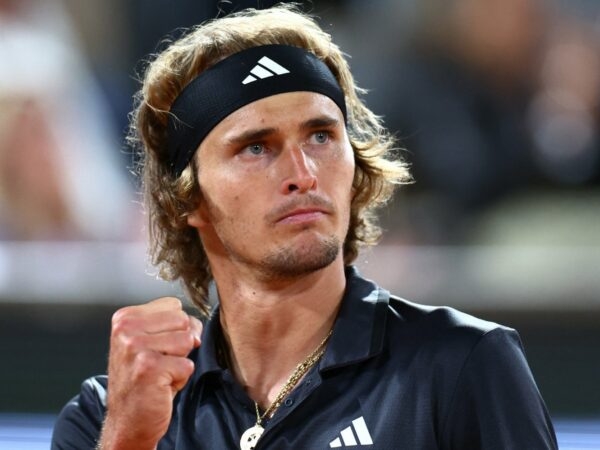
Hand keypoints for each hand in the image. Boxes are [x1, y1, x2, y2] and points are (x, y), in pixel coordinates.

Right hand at [98, 297, 201, 449]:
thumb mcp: (151, 342)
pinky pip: (187, 365)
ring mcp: (136, 348)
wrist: (128, 419)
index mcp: (125, 317)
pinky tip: (161, 386)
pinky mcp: (149, 367)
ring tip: (160, 373)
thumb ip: (172, 324)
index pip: (173, 305)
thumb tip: (195, 325)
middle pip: (182, 320)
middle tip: (160, 363)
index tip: (157, 347)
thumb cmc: (141, 380)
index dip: (175, 328)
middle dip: (180, 344)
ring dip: (180, 362)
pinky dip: (180, 378)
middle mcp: (126, 329)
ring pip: (187, 341)